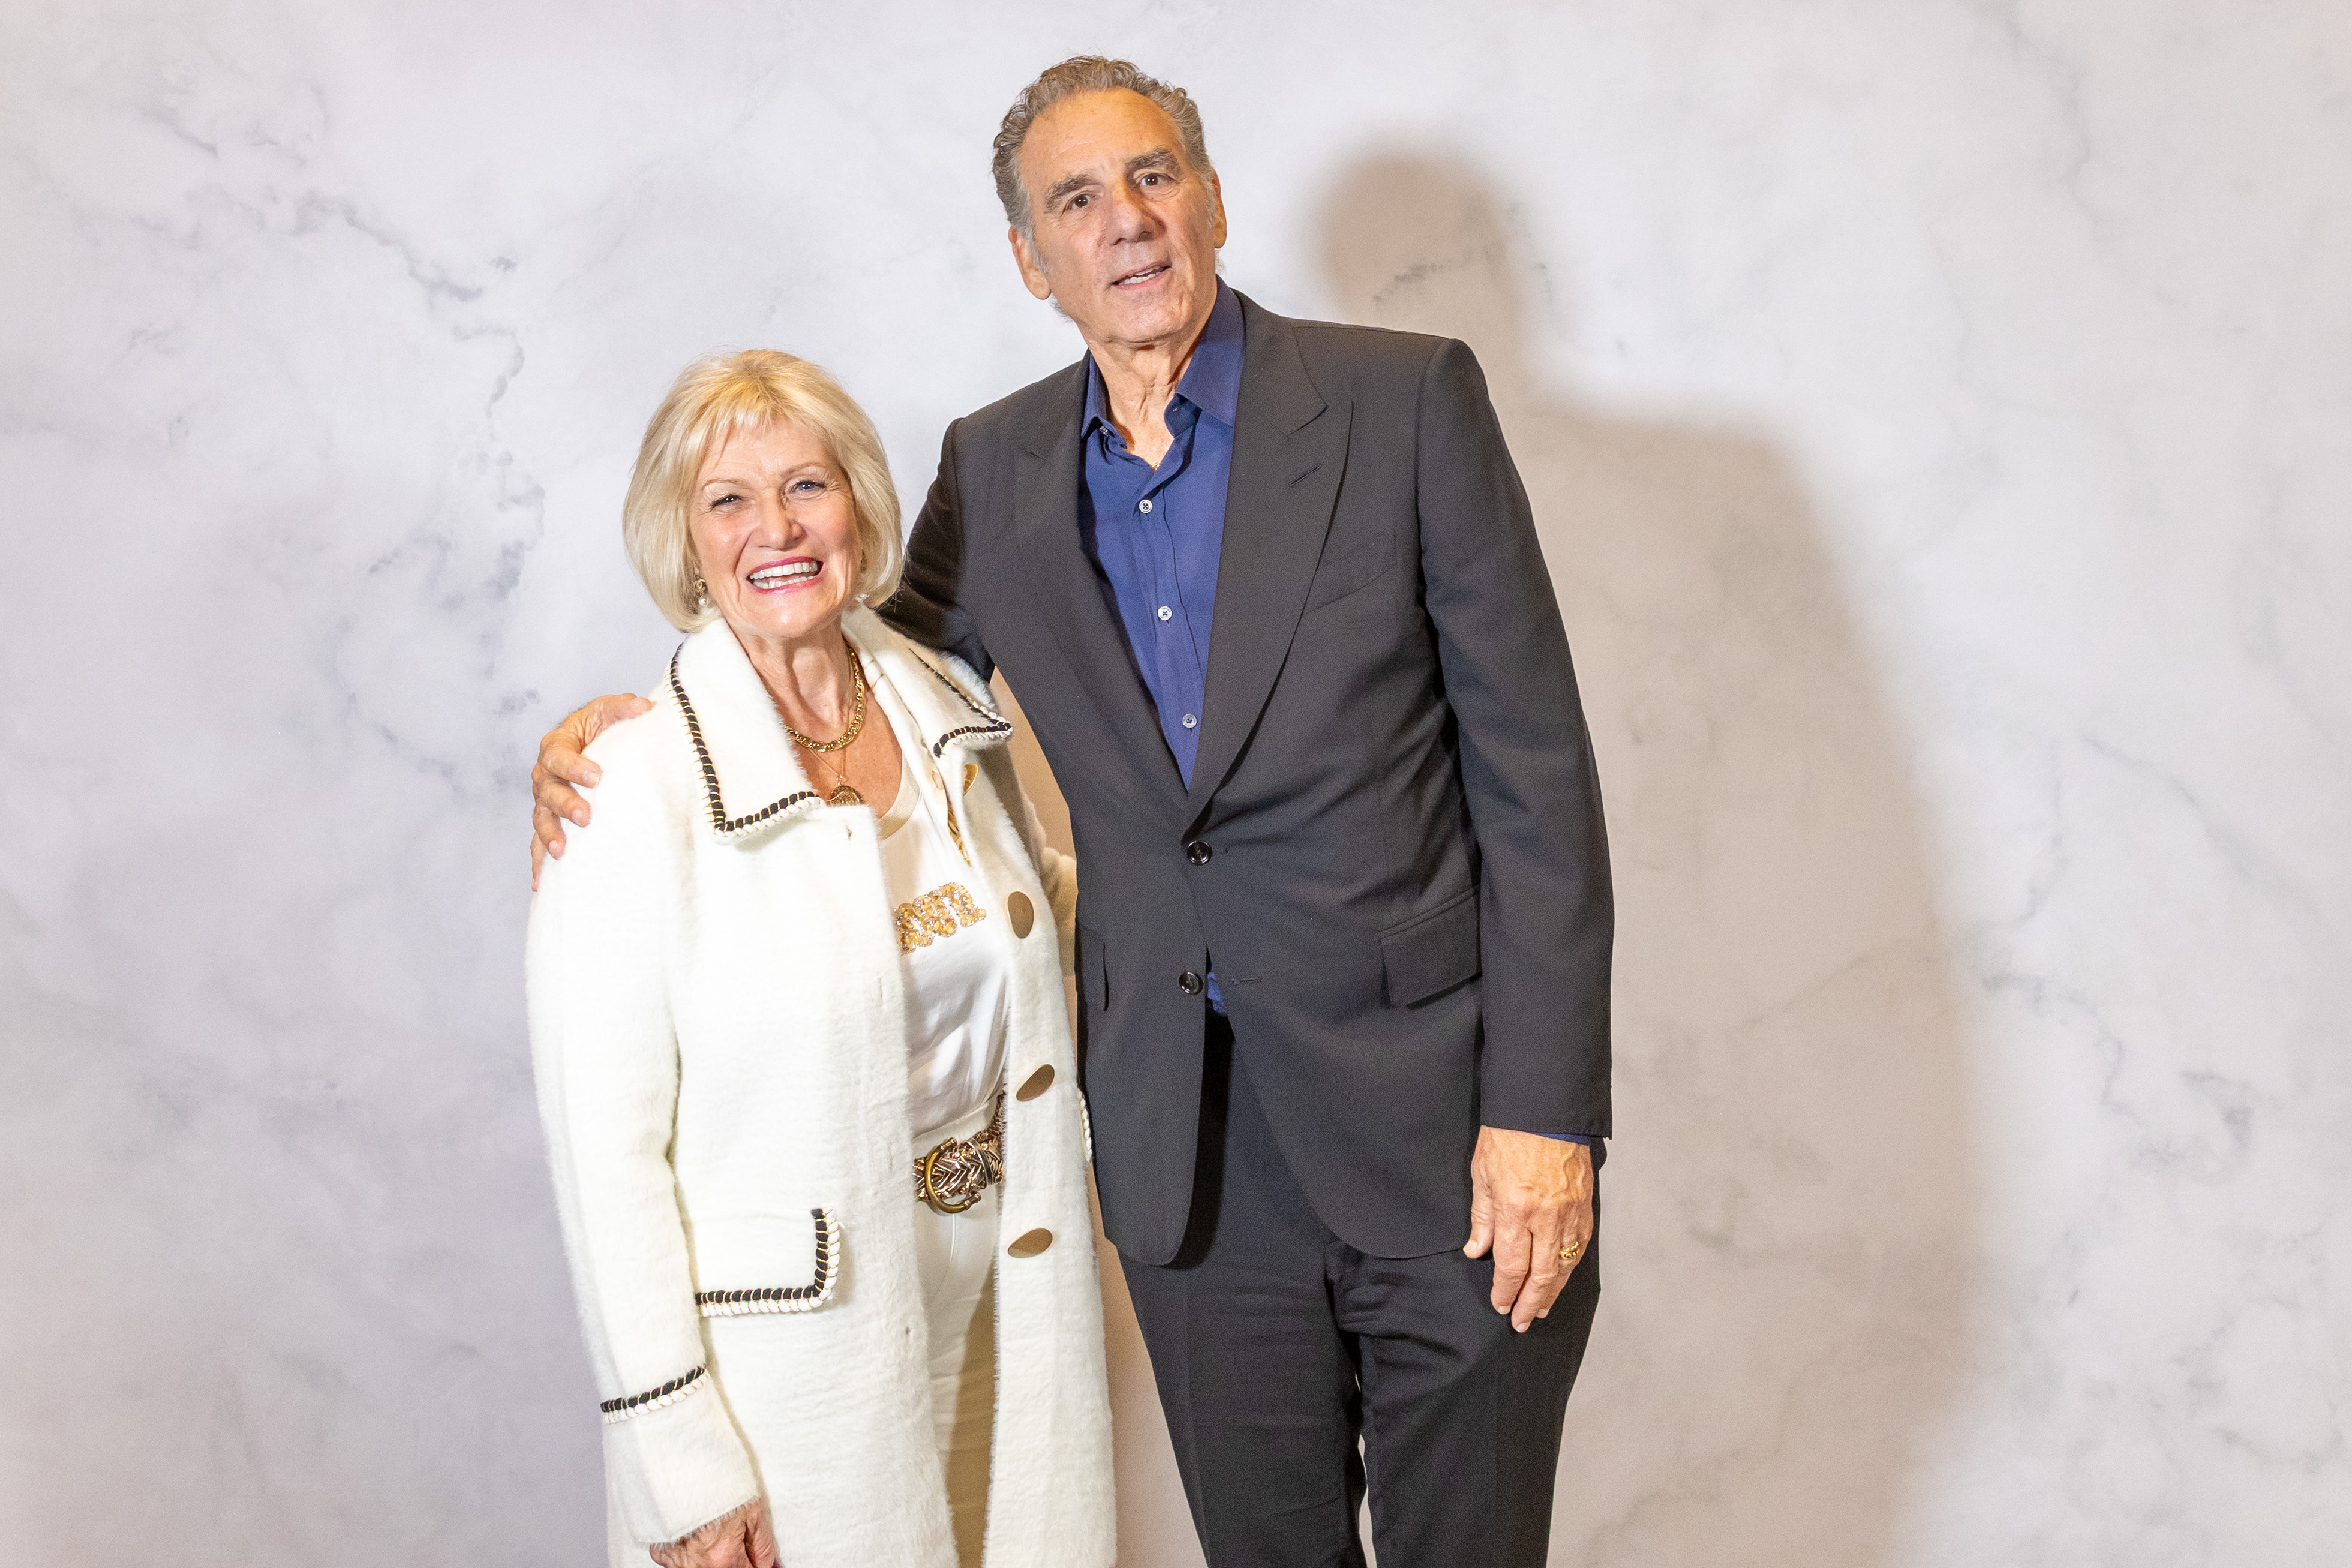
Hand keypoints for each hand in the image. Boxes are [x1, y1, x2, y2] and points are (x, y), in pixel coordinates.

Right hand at [530, 693, 651, 887]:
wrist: (588, 742)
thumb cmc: (598, 727)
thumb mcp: (608, 711)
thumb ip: (622, 708)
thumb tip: (643, 707)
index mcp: (556, 746)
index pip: (560, 757)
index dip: (575, 767)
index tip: (598, 777)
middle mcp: (544, 775)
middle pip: (549, 792)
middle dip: (566, 805)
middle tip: (586, 816)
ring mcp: (545, 801)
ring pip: (542, 820)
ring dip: (550, 836)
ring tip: (562, 852)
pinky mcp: (550, 821)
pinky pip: (539, 844)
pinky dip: (538, 863)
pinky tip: (540, 884)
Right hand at [648, 1496, 776, 1567]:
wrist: (684, 1470)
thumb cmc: (717, 1486)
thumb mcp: (751, 1511)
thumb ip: (761, 1544)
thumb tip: (766, 1563)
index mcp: (724, 1558)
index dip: (752, 1564)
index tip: (752, 1559)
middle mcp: (699, 1565)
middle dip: (728, 1559)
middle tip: (726, 1537)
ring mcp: (677, 1561)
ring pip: (698, 1567)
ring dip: (705, 1556)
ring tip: (707, 1532)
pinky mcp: (661, 1552)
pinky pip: (675, 1561)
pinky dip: (683, 1550)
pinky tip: (689, 1533)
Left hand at [1463, 1126, 1593, 1332]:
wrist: (1544, 1108)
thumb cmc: (1508, 1136)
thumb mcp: (1482, 1174)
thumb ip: (1482, 1217)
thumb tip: (1477, 1251)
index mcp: (1516, 1210)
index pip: (1512, 1265)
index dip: (1506, 1290)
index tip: (1500, 1305)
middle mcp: (1547, 1217)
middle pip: (1541, 1274)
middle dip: (1531, 1302)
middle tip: (1522, 1322)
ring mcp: (1570, 1211)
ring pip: (1565, 1263)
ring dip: (1553, 1290)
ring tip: (1544, 1308)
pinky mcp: (1585, 1203)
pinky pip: (1581, 1243)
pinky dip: (1571, 1265)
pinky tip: (1563, 1276)